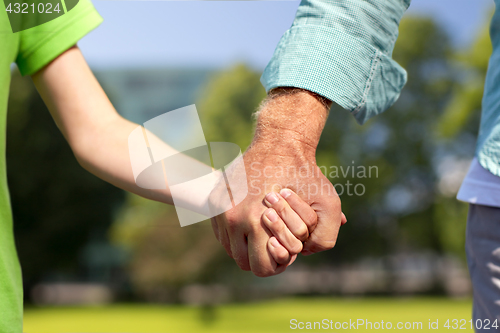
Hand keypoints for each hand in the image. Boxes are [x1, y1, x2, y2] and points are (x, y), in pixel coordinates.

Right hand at [211, 88, 345, 276]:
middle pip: (244, 262)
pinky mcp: (214, 201)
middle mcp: (233, 218)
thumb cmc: (305, 174)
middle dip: (262, 256)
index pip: (261, 268)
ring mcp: (220, 210)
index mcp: (256, 222)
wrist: (280, 143)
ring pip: (231, 249)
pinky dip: (236, 232)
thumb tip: (305, 253)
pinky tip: (253, 219)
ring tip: (265, 230)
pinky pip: (222, 232)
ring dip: (247, 245)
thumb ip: (325, 236)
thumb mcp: (328, 203)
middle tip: (276, 240)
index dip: (278, 263)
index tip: (287, 248)